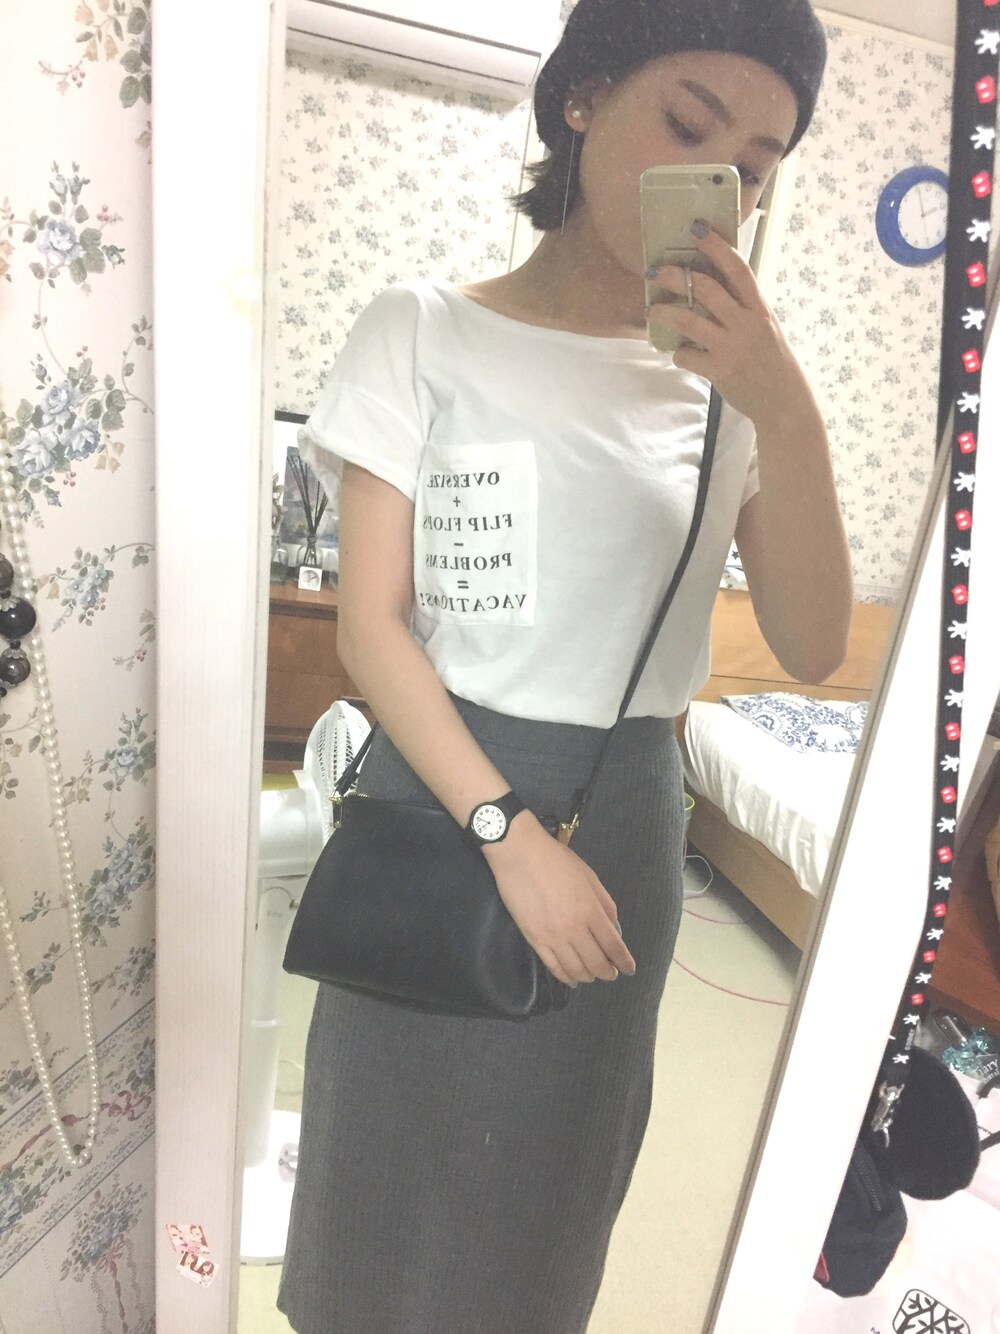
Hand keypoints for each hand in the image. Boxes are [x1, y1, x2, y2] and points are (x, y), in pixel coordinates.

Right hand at [482, 813, 635, 987]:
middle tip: (612, 974)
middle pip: (596, 962)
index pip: (613, 945)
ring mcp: (553, 937)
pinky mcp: (534, 939)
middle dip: (608, 973)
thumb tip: (614, 928)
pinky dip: (565, 976)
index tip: (629, 969)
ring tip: (592, 976)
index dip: (624, 961)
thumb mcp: (590, 877)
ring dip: (588, 976)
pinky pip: (553, 966)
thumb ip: (605, 904)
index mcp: (591, 911)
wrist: (520, 855)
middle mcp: (574, 929)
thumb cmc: (557, 861)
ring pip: (575, 969)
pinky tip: (571, 979)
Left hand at [646, 225, 807, 428]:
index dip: (716, 246)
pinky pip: (687, 355)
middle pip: (706, 288)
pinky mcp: (720, 371)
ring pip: (690, 321)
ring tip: (651, 308)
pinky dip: (677, 352)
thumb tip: (712, 285)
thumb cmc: (772, 361)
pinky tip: (678, 352)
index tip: (696, 229)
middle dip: (676, 276)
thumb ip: (743, 307)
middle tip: (655, 271)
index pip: (738, 268)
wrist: (784, 402)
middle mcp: (746, 324)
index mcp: (759, 308)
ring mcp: (732, 347)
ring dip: (665, 311)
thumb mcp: (765, 327)